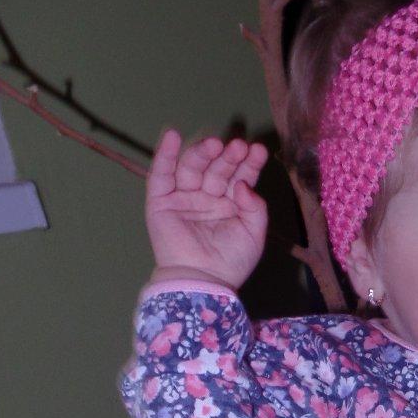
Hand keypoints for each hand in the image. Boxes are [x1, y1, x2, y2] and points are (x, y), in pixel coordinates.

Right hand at [145, 128, 268, 289]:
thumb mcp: (254, 234)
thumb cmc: (230, 263)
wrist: (202, 281)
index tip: (257, 150)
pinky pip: (161, 174)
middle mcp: (206, 198)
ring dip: (202, 153)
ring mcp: (183, 198)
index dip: (248, 163)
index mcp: (229, 205)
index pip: (239, 177)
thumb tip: (244, 184)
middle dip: (227, 157)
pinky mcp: (161, 202)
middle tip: (238, 147)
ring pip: (192, 168)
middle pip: (216, 169)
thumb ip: (255, 207)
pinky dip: (165, 155)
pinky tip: (173, 136)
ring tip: (215, 144)